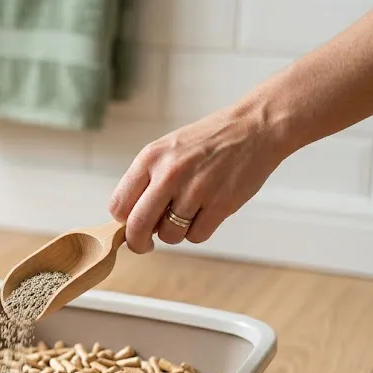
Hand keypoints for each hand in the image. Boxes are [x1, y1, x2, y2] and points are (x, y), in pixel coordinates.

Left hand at [107, 106, 291, 253]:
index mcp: (150, 158)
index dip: (122, 222)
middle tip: (144, 244)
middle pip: (138, 227)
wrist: (254, 128)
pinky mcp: (221, 204)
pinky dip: (198, 232)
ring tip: (187, 213)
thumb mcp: (166, 149)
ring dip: (175, 233)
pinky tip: (205, 213)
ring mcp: (195, 190)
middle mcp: (169, 174)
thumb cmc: (207, 142)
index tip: (130, 225)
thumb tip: (129, 219)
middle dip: (138, 243)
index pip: (118, 205)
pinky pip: (196, 236)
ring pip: (169, 236)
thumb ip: (145, 180)